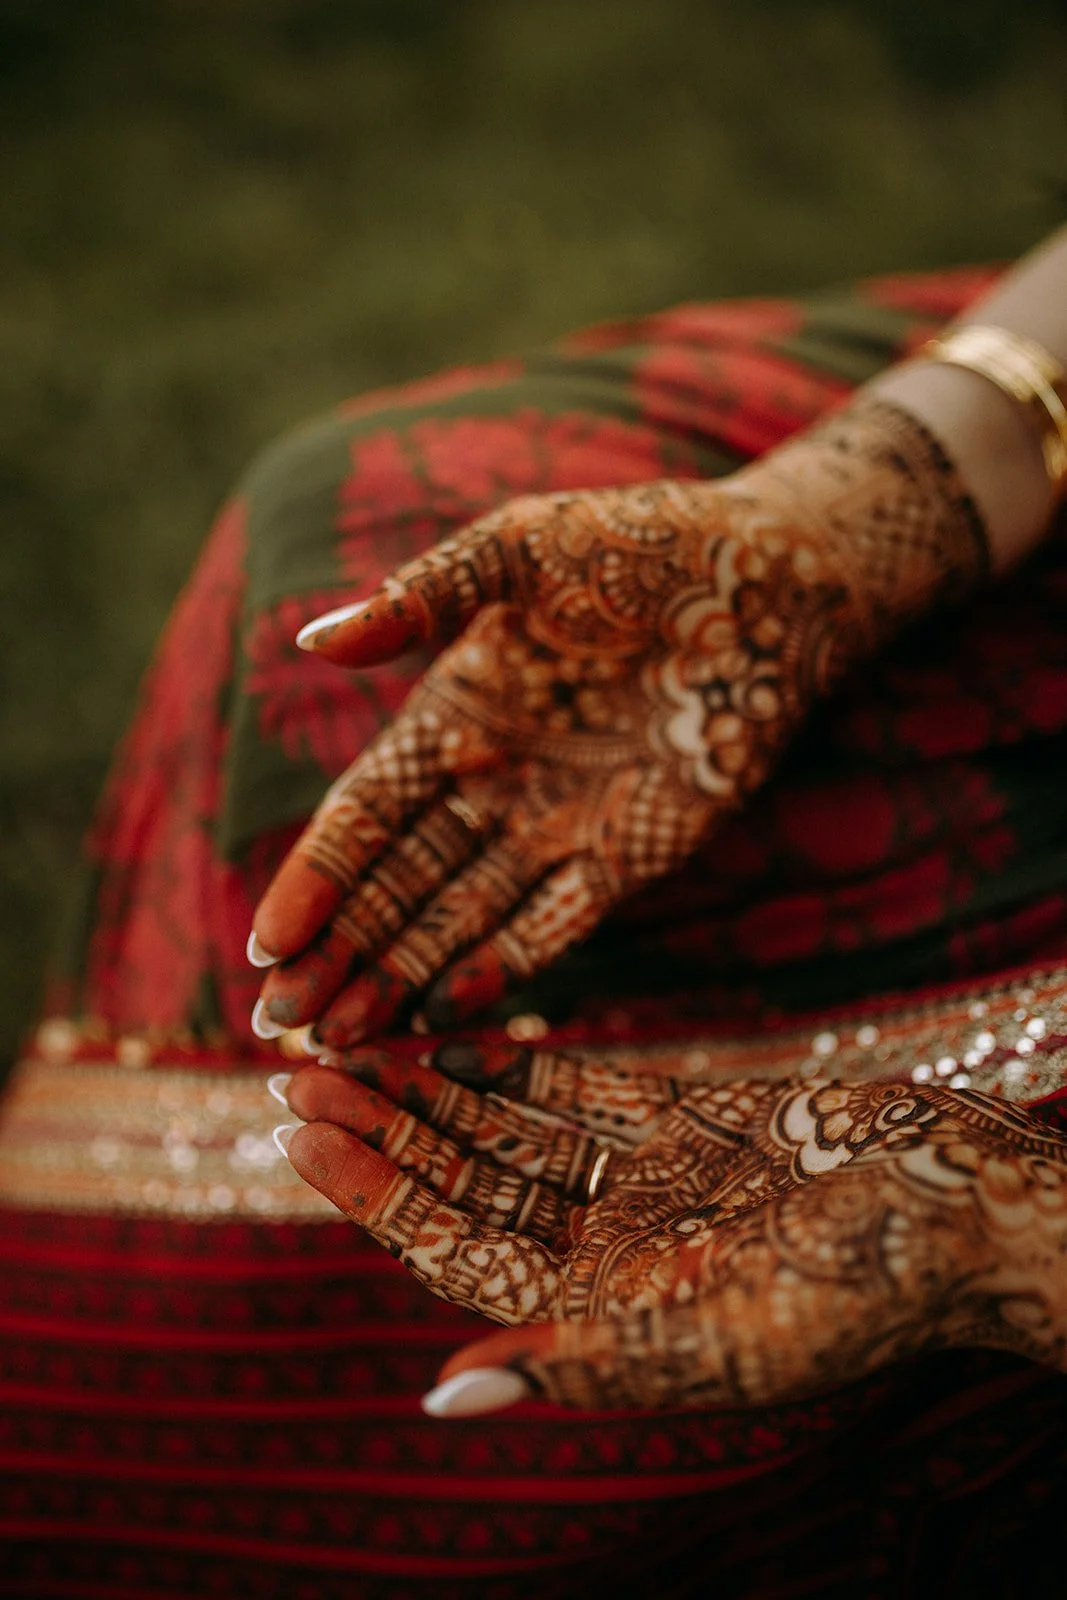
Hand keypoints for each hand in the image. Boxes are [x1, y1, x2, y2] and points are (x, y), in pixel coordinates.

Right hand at [251, 398, 985, 1044]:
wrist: (768, 582)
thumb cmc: (640, 546)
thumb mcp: (519, 553)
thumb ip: (421, 599)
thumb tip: (310, 639)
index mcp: (454, 714)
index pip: (365, 814)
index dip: (315, 880)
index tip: (268, 945)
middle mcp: (495, 780)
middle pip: (398, 884)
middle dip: (339, 952)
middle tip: (281, 1023)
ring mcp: (558, 823)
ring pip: (461, 917)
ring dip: (401, 975)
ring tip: (340, 1039)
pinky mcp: (629, 854)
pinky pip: (553, 924)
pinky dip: (500, 967)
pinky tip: (442, 1012)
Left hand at [277, 1044, 1066, 1411]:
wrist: (966, 1212)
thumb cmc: (854, 1291)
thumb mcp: (713, 1343)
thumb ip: (575, 1358)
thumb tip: (440, 1389)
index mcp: (604, 1312)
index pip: (454, 1247)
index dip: (375, 1191)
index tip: (299, 1132)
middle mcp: (611, 1247)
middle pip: (467, 1185)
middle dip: (384, 1133)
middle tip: (296, 1074)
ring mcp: (650, 1180)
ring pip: (513, 1134)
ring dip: (435, 1095)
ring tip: (356, 1048)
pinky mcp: (693, 1118)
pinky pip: (586, 1091)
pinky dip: (522, 1067)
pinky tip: (458, 1042)